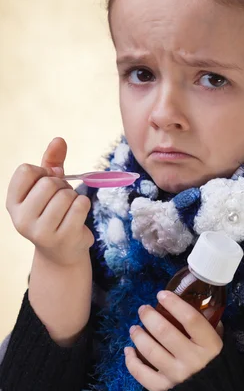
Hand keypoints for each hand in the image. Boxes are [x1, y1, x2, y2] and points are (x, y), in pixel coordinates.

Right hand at [6, 137, 92, 266]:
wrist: (62, 251)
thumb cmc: (54, 211)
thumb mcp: (48, 186)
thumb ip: (51, 162)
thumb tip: (59, 139)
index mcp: (13, 203)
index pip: (25, 171)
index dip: (43, 172)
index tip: (47, 182)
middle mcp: (21, 219)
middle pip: (48, 183)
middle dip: (61, 186)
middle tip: (61, 199)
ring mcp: (41, 232)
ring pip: (66, 195)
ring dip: (74, 197)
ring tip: (68, 209)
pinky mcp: (63, 238)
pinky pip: (80, 205)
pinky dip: (84, 205)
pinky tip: (78, 215)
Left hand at [124, 290, 223, 390]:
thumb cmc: (220, 369)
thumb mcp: (222, 345)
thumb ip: (212, 327)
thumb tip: (201, 307)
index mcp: (209, 346)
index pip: (190, 319)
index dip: (174, 304)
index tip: (161, 294)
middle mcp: (192, 359)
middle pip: (165, 332)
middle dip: (150, 317)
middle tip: (143, 309)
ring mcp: (177, 375)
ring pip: (150, 351)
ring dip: (138, 336)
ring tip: (134, 328)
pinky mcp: (164, 390)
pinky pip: (142, 374)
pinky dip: (131, 361)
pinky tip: (128, 350)